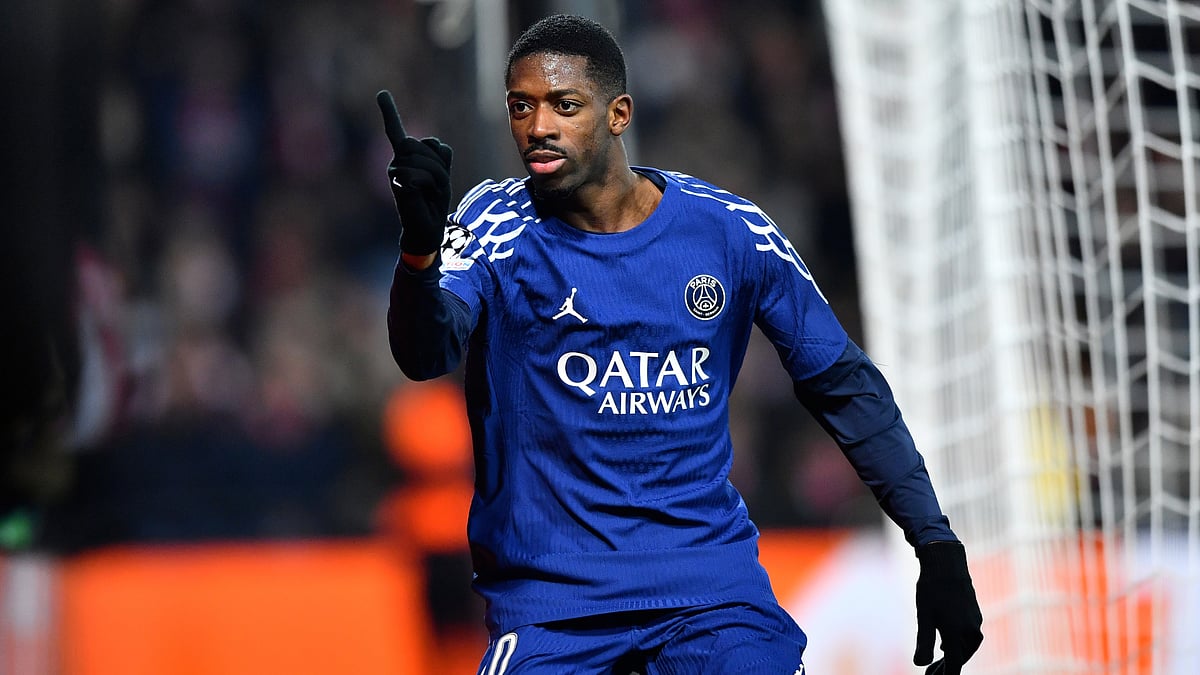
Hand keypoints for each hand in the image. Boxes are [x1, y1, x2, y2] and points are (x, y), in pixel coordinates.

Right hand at [376, 90, 452, 255]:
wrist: (427, 228)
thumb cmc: (434, 202)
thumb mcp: (443, 174)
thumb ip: (440, 156)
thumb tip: (435, 144)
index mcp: (406, 157)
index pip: (396, 131)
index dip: (388, 112)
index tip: (381, 94)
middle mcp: (396, 161)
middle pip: (422, 145)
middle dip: (438, 165)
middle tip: (437, 185)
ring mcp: (394, 171)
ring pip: (423, 160)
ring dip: (436, 176)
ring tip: (430, 192)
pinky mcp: (397, 182)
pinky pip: (419, 174)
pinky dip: (429, 185)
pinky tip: (422, 196)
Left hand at [914, 541, 982, 673]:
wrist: (947, 563)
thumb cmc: (932, 590)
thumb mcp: (924, 617)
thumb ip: (924, 643)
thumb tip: (919, 663)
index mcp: (958, 635)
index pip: (954, 666)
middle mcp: (970, 631)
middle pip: (959, 658)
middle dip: (946, 669)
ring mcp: (974, 623)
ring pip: (964, 647)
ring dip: (951, 657)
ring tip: (938, 665)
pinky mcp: (974, 615)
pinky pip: (967, 637)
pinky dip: (956, 645)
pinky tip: (945, 645)